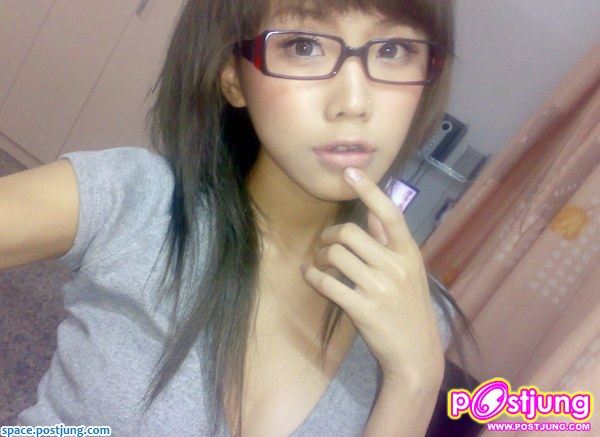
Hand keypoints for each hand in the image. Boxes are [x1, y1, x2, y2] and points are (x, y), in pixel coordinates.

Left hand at [301, 167, 444, 387]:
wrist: (416, 353)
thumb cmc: (411, 308)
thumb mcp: (410, 271)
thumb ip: (390, 241)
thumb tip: (373, 210)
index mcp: (409, 253)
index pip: (389, 214)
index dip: (369, 190)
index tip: (350, 172)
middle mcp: (396, 266)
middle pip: (350, 233)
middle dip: (329, 236)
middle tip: (325, 245)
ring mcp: (380, 288)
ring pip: (335, 255)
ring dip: (320, 257)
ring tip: (320, 264)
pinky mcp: (363, 309)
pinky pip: (328, 283)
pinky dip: (313, 276)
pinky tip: (310, 275)